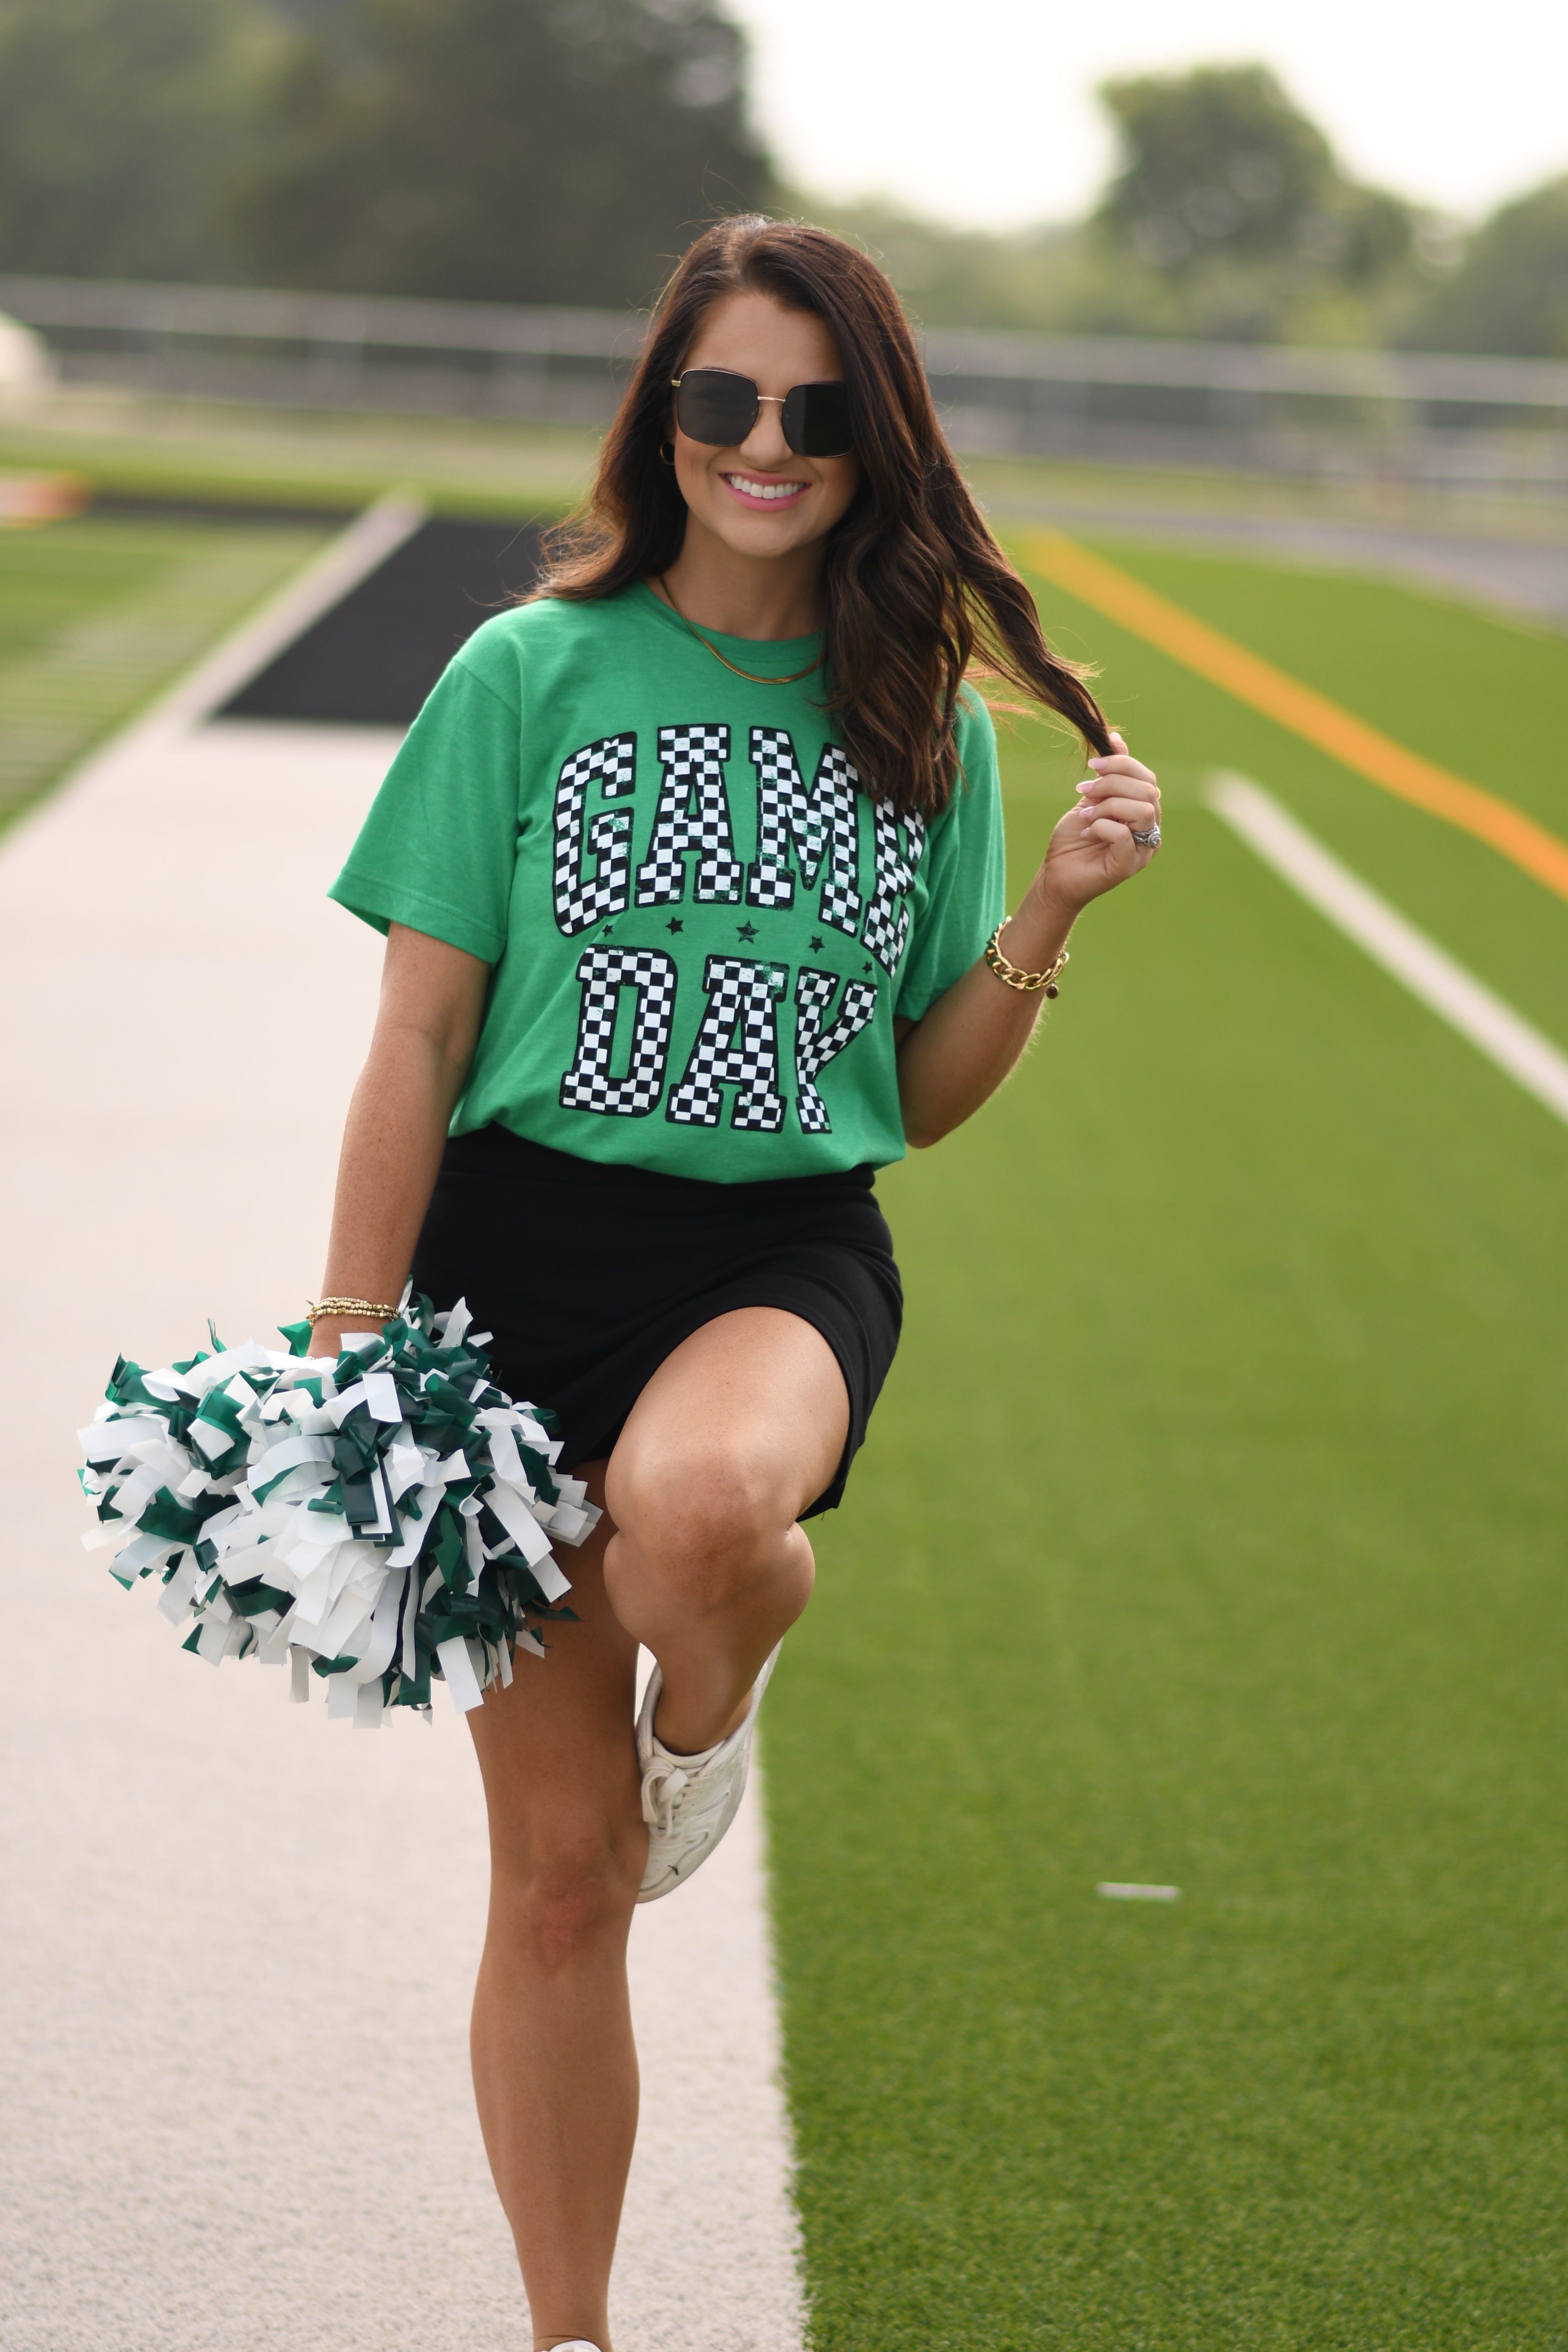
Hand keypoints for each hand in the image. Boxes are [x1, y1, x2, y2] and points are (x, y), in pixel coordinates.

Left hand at [1036, 733, 1160, 914]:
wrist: (1056, 875)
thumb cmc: (1074, 839)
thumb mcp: (1091, 798)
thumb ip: (1108, 774)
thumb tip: (1115, 738)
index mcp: (1144, 811)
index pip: (1147, 778)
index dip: (1121, 765)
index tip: (1091, 766)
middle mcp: (1150, 829)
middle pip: (1147, 790)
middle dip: (1111, 784)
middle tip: (1083, 791)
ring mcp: (1143, 849)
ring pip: (1142, 809)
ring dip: (1108, 805)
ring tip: (1086, 815)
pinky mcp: (1129, 865)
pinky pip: (1125, 835)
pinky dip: (1103, 826)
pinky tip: (1087, 832)